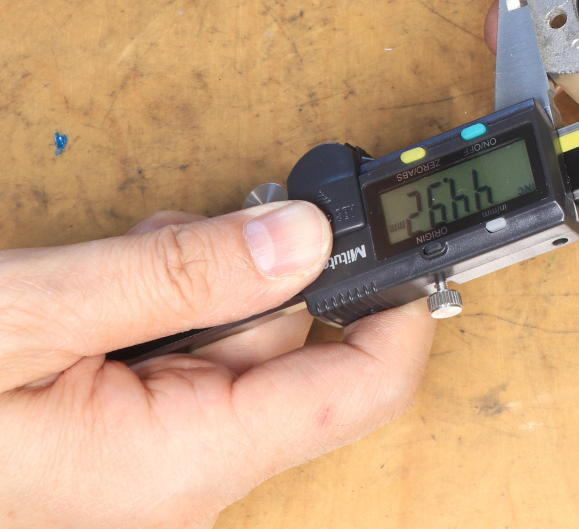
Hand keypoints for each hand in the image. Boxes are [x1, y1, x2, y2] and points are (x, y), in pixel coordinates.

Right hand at [0, 203, 434, 528]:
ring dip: (197, 288)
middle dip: (256, 277)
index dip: (399, 307)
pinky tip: (104, 299)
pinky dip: (164, 313)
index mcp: (183, 465)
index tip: (404, 231)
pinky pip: (186, 363)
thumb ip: (182, 273)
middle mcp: (183, 481)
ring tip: (116, 271)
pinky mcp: (122, 447)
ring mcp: (151, 468)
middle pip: (296, 354)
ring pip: (239, 347)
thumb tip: (306, 234)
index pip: (360, 390)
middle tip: (183, 237)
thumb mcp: (39, 313)